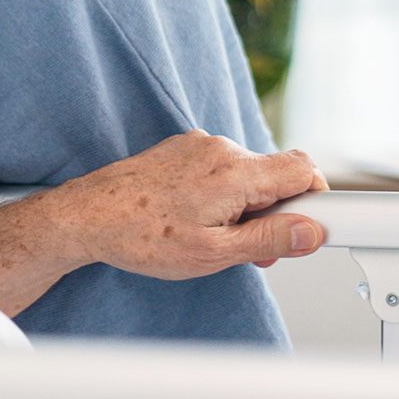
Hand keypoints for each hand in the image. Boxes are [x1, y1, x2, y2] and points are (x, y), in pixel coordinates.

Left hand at [46, 132, 328, 279]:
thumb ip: (270, 239)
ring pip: (247, 176)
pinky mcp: (179, 151)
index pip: (305, 169)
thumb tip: (313, 231)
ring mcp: (196, 146)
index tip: (306, 230)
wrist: (82, 217)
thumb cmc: (139, 236)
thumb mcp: (214, 252)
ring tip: (213, 238)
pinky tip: (195, 221)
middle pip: (276, 175)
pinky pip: (220, 171)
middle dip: (274, 214)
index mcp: (234, 171)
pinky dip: (221, 196)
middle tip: (249, 249)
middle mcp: (218, 149)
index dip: (315, 201)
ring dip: (246, 208)